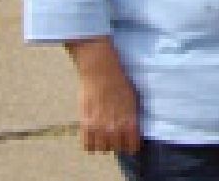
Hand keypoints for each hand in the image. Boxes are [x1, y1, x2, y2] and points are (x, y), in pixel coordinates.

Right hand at [66, 38, 140, 154]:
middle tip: (117, 138)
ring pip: (102, 149)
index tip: (131, 143)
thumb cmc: (119, 80)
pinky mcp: (85, 123)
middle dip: (118, 144)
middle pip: (117, 148)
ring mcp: (99, 126)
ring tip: (105, 137)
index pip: (132, 145)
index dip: (132, 146)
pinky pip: (87, 144)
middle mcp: (114, 126)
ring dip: (104, 145)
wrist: (100, 70)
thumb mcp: (133, 98)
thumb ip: (133, 115)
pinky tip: (93, 137)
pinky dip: (90, 144)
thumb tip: (133, 128)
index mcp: (129, 119)